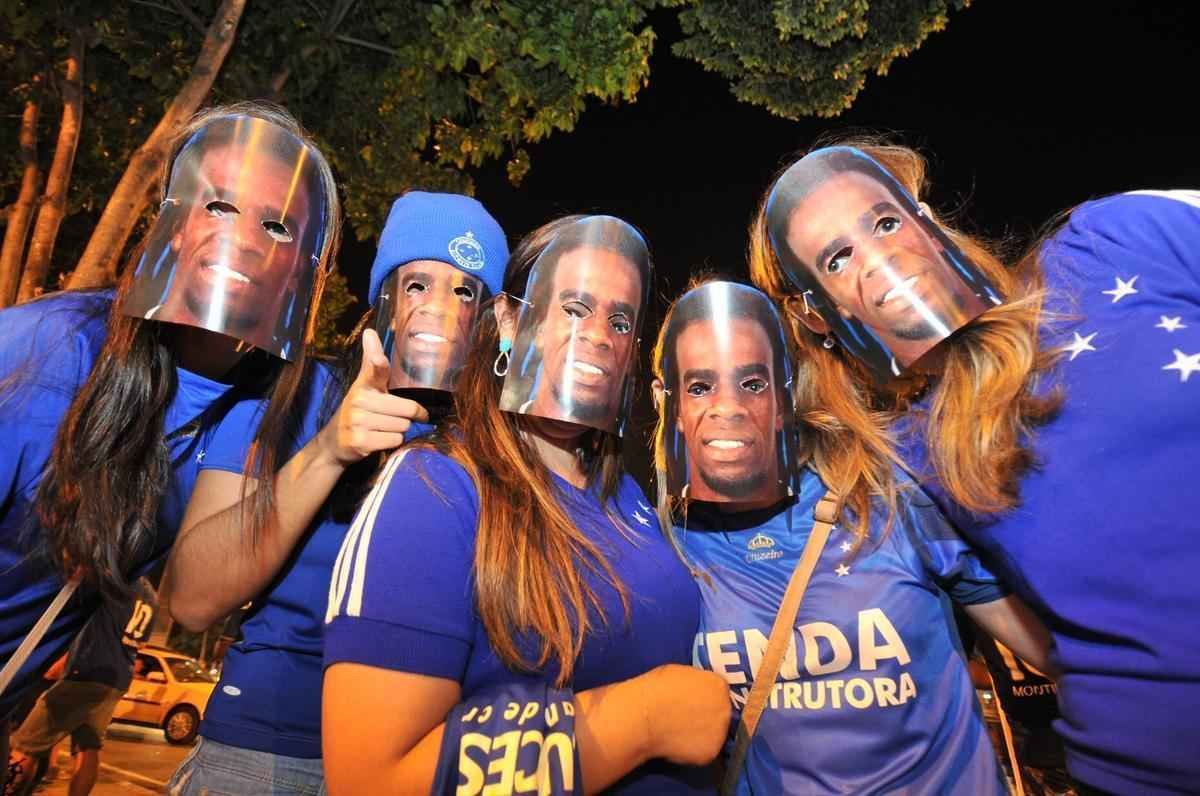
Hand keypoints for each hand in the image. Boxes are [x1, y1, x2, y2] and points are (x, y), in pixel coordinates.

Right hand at [318, 329, 430, 465]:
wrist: (334, 442)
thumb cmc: (357, 410)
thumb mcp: (363, 384)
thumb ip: (373, 361)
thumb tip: (370, 331)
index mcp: (363, 384)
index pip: (374, 370)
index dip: (378, 363)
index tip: (379, 358)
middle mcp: (359, 401)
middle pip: (407, 409)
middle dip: (407, 416)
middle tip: (395, 416)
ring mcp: (358, 422)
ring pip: (403, 426)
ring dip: (400, 429)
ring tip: (384, 428)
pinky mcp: (361, 442)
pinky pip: (395, 440)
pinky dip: (393, 442)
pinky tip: (379, 439)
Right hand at [638, 664, 730, 765]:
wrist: (643, 717)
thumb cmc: (654, 689)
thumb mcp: (680, 673)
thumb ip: (696, 682)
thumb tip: (697, 690)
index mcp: (718, 685)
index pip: (719, 691)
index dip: (705, 696)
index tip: (693, 701)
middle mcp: (725, 709)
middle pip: (721, 712)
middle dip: (708, 715)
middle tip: (687, 718)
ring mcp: (720, 733)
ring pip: (714, 733)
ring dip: (702, 733)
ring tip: (680, 732)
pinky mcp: (710, 753)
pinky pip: (704, 751)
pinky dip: (693, 750)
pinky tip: (677, 744)